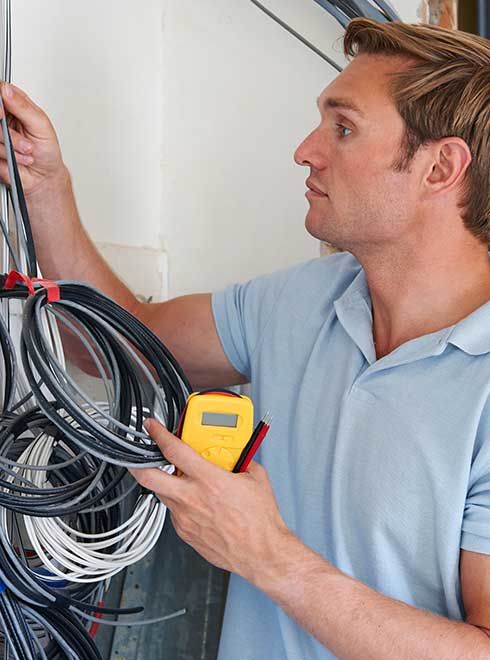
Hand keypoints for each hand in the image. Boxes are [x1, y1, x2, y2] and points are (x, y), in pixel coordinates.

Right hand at [0, 83, 65, 196]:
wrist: (43, 176)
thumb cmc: (46, 150)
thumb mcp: (41, 125)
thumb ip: (23, 107)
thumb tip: (7, 90)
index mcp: (14, 104)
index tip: (1, 112)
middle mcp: (2, 117)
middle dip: (7, 132)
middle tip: (24, 142)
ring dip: (12, 147)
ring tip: (27, 151)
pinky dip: (8, 157)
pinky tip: (19, 159)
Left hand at [131, 419, 292, 581]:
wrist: (262, 553)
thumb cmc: (260, 522)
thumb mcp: (255, 478)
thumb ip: (240, 461)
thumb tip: (234, 454)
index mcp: (208, 479)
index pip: (173, 450)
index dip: (158, 434)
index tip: (153, 427)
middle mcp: (191, 498)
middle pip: (149, 476)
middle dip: (138, 462)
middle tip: (140, 454)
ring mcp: (185, 517)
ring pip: (161, 494)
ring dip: (165, 483)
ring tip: (178, 478)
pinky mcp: (185, 533)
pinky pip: (174, 512)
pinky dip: (180, 502)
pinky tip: (195, 501)